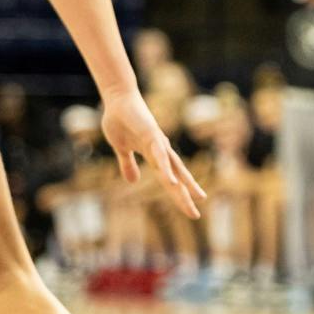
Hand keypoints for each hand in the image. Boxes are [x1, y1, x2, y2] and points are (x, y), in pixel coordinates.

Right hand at [100, 89, 206, 218]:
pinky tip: (172, 181)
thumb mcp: (121, 149)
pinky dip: (166, 168)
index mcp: (154, 156)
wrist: (118, 99)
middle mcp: (161, 151)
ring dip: (183, 184)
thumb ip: (128, 165)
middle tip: (196, 215)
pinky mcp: (151, 134)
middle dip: (186, 196)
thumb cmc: (120, 121)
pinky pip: (159, 155)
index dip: (179, 195)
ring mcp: (158, 142)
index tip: (189, 211)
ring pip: (173, 167)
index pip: (170, 180)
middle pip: (177, 177)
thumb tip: (133, 182)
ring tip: (194, 199)